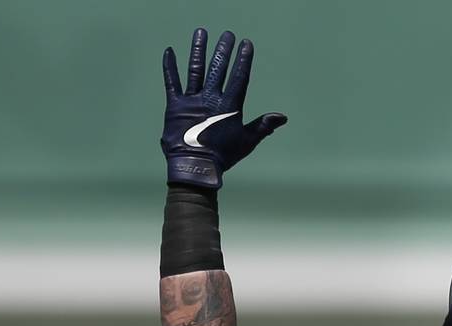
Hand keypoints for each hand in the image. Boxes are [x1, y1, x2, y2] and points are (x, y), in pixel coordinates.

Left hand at [161, 28, 286, 188]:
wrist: (196, 165)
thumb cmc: (223, 156)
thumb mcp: (247, 141)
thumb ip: (263, 126)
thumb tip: (282, 116)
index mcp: (229, 106)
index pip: (238, 77)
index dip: (243, 60)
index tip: (246, 44)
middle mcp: (210, 98)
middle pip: (218, 68)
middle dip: (224, 50)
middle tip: (227, 34)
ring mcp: (192, 100)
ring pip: (196, 70)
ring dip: (199, 50)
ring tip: (201, 33)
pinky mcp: (175, 105)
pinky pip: (171, 82)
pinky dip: (169, 67)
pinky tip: (168, 51)